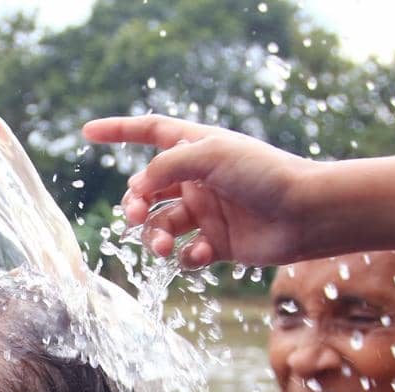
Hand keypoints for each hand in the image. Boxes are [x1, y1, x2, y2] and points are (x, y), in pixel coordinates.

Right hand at [82, 115, 315, 268]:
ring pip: (162, 225)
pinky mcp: (219, 243)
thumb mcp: (210, 156)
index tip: (88, 132)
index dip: (118, 131)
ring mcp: (207, 212)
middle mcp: (198, 179)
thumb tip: (138, 187)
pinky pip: (187, 253)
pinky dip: (186, 256)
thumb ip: (166, 166)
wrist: (305, 214)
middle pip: (147, 189)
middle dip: (134, 203)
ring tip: (161, 246)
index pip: (150, 132)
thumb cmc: (263, 175)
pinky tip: (200, 254)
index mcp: (196, 148)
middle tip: (134, 216)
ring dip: (154, 237)